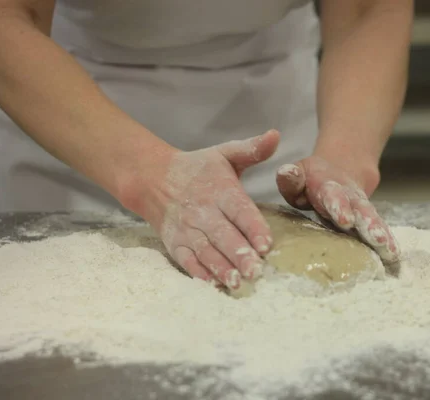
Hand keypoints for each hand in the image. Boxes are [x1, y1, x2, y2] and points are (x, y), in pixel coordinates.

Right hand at [130, 130, 279, 288]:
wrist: (153, 177)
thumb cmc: (198, 168)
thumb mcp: (225, 154)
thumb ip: (252, 149)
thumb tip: (275, 135)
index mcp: (220, 190)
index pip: (239, 210)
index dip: (253, 227)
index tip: (266, 243)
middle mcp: (203, 211)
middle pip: (223, 235)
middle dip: (239, 254)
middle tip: (256, 271)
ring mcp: (187, 229)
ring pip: (206, 251)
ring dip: (221, 268)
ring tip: (237, 283)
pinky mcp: (175, 243)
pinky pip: (186, 260)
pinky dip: (198, 274)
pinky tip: (212, 285)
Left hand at [276, 155, 399, 263]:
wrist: (340, 172)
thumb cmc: (310, 181)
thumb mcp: (299, 174)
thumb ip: (291, 178)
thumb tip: (286, 172)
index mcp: (327, 187)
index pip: (332, 195)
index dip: (339, 206)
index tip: (345, 220)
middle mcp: (349, 198)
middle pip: (359, 209)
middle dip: (367, 223)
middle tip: (375, 237)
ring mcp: (361, 210)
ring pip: (372, 220)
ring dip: (379, 234)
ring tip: (388, 249)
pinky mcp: (369, 222)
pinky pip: (379, 231)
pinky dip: (388, 243)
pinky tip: (394, 256)